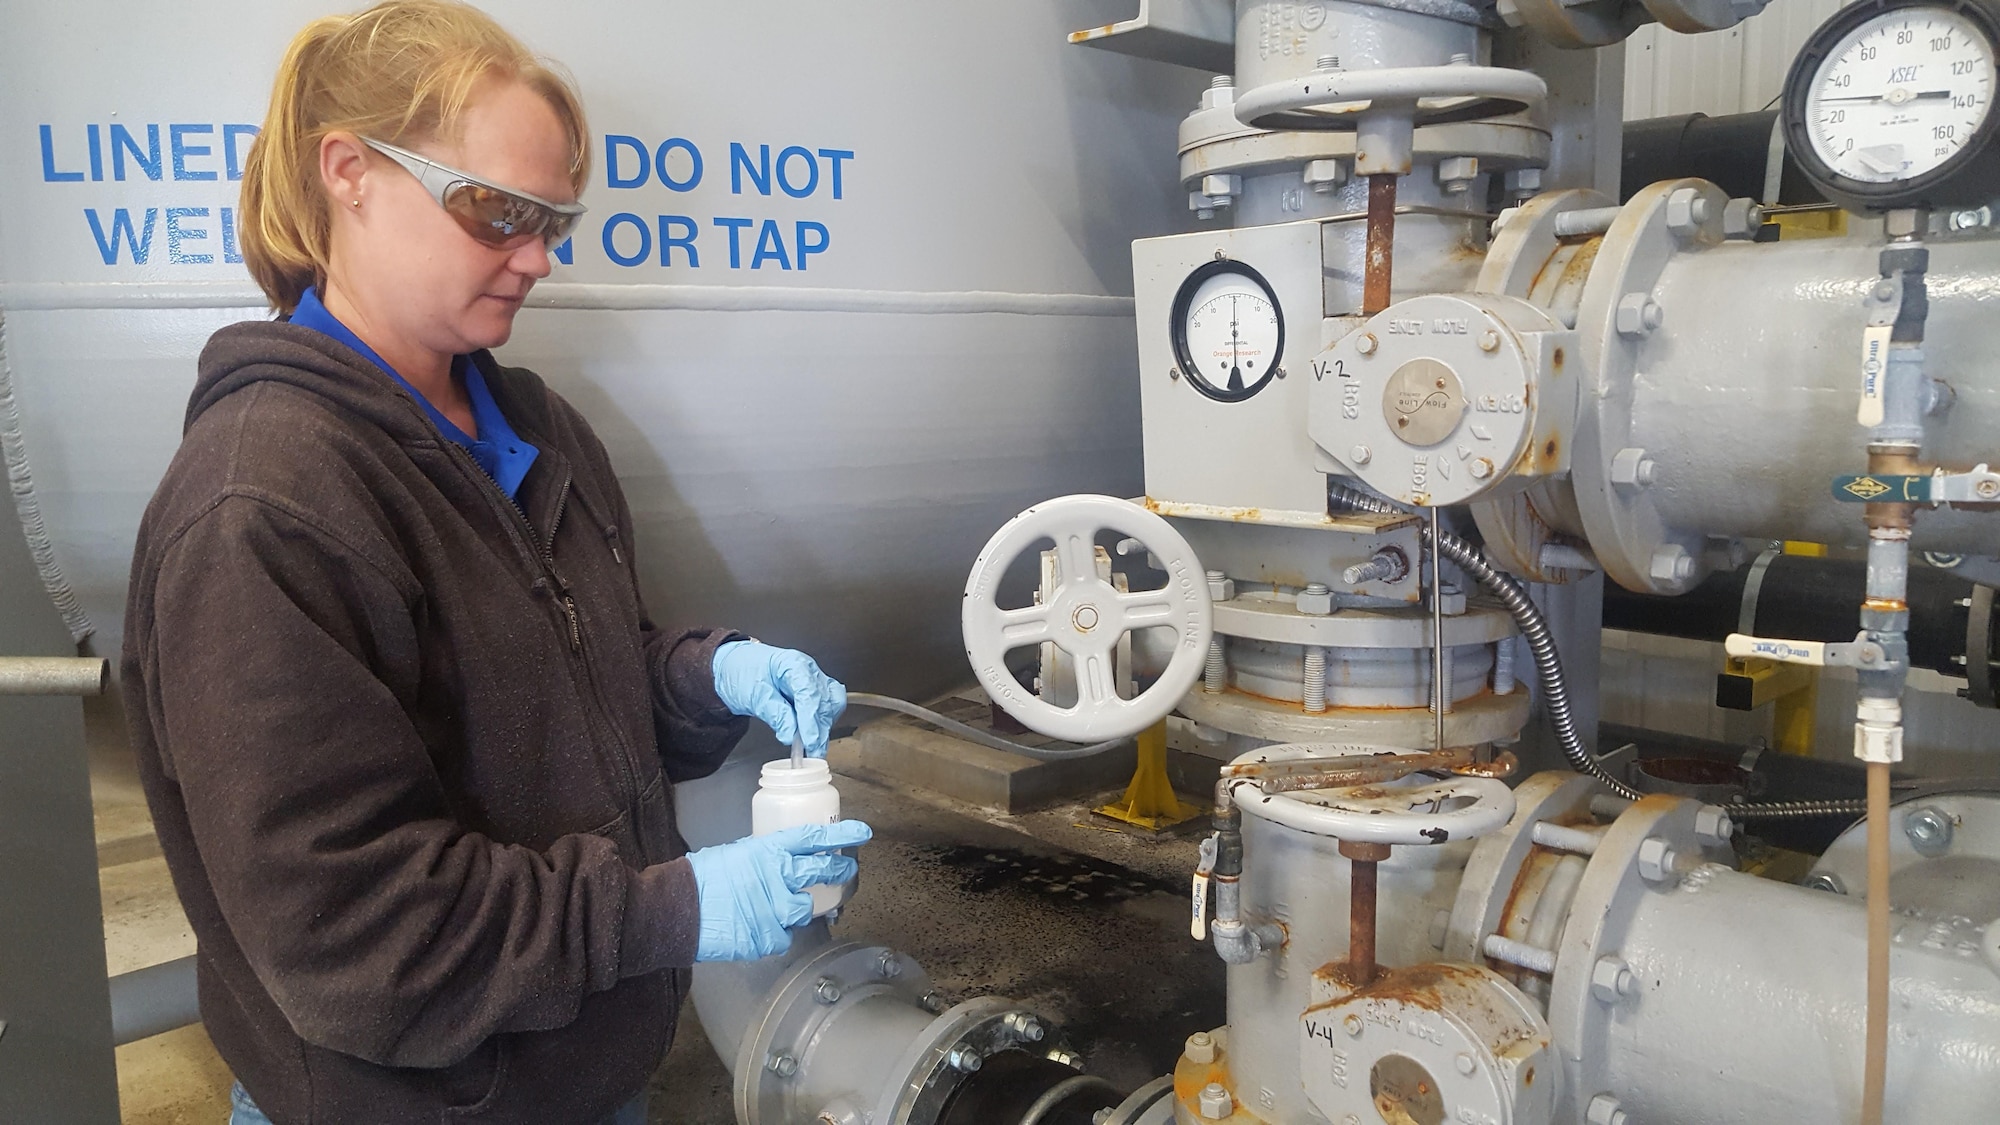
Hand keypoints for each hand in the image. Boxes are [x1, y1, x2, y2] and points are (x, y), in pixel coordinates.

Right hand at [685, 820, 871, 961]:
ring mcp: (777, 910)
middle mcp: (780, 878)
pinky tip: (759, 928)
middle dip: (840, 871)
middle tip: (846, 871)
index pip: (814, 839)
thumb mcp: (735, 854)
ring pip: (807, 911)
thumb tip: (777, 861)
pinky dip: (776, 933)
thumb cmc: (701, 879)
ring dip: (801, 909)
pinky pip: (785, 937)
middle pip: (823, 872)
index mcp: (770, 852)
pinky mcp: (770, 938)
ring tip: (783, 908)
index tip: (861, 833)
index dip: (841, 836)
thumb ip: (763, 857)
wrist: (678, 909)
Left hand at [712, 640, 846, 755]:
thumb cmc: (742, 674)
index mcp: (793, 664)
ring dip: (824, 728)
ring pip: (832, 705)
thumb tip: (791, 735)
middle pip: (824, 701)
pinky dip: (823, 724)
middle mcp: (808, 671)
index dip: (811, 720)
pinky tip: (814, 737)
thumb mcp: (753, 695)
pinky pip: (829, 708)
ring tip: (812, 748)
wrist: (735, 669)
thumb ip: (774, 714)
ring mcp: (814, 681)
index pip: (809, 693)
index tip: (810, 741)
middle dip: (820, 729)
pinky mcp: (814, 693)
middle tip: (812, 752)